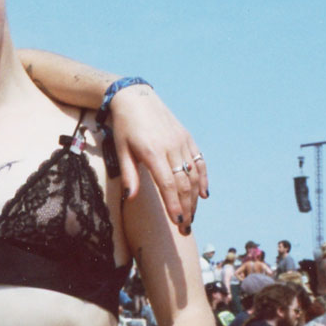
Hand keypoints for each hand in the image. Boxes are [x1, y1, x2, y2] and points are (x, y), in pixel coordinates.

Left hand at [106, 87, 206, 234]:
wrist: (136, 97)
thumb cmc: (124, 127)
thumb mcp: (121, 150)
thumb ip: (128, 175)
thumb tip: (130, 198)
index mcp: (152, 151)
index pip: (168, 183)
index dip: (174, 204)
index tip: (177, 222)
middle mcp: (171, 146)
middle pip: (183, 183)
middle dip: (186, 207)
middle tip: (185, 227)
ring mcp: (182, 141)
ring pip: (193, 174)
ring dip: (194, 198)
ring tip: (191, 216)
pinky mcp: (187, 137)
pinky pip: (199, 161)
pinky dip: (203, 178)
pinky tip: (204, 195)